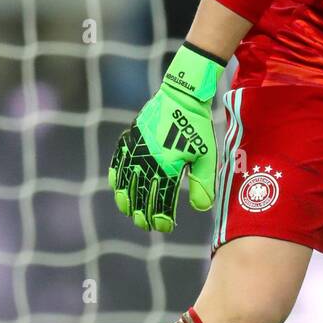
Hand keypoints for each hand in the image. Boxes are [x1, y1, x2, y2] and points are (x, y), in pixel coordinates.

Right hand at [108, 43, 224, 231]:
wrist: (183, 96)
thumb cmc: (198, 127)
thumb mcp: (206, 156)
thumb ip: (203, 183)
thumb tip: (200, 208)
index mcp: (168, 165)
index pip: (162, 199)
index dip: (161, 216)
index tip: (163, 227)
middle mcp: (149, 159)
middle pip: (141, 194)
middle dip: (142, 212)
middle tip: (145, 225)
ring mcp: (136, 149)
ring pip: (126, 180)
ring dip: (126, 198)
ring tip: (128, 211)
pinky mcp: (130, 138)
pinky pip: (118, 161)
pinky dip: (116, 176)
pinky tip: (116, 187)